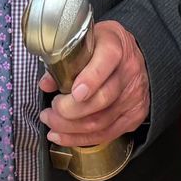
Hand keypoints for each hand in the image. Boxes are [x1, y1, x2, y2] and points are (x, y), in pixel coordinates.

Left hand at [40, 20, 147, 146]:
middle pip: (101, 98)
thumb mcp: (84, 41)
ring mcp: (134, 96)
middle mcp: (128, 72)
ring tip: (51, 123)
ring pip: (101, 121)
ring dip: (70, 127)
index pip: (106, 62)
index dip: (90, 79)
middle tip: (50, 111)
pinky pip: (106, 134)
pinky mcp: (134, 116)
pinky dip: (81, 139)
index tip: (73, 92)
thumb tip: (46, 84)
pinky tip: (63, 136)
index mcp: (116, 47)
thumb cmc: (101, 47)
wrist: (130, 55)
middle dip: (69, 110)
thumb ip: (64, 59)